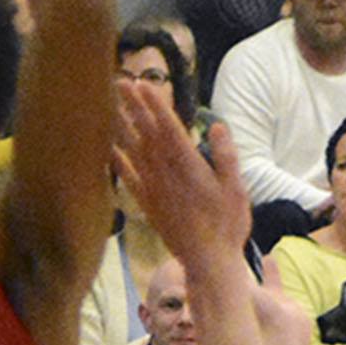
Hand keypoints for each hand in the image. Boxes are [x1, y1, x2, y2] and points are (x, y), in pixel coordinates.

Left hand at [114, 89, 251, 270]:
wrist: (207, 262)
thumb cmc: (227, 225)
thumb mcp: (236, 189)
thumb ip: (226, 156)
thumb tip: (217, 125)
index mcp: (189, 166)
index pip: (169, 128)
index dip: (155, 105)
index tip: (143, 84)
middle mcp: (166, 174)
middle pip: (147, 133)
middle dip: (134, 106)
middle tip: (121, 82)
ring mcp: (154, 189)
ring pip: (135, 151)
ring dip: (123, 126)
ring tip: (111, 105)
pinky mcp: (148, 204)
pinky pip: (129, 178)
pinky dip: (118, 162)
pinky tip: (109, 148)